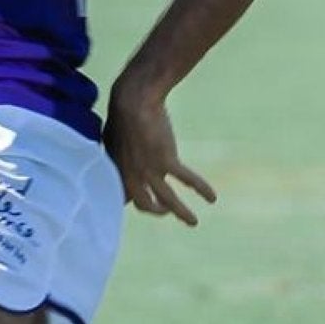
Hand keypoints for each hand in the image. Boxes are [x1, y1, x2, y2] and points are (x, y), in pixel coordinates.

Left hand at [102, 79, 217, 226]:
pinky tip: (211, 197)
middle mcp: (132, 176)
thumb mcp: (113, 140)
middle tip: (166, 211)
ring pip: (167, 201)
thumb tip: (121, 157)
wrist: (134, 100)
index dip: (134, 200)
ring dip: (181, 213)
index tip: (144, 201)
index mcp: (116, 171)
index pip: (124, 196)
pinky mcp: (167, 161)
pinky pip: (187, 180)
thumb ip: (118, 155)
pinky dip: (201, 189)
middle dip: (156, 210)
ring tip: (193, 223)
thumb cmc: (121, 115)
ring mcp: (149, 171)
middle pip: (144, 204)